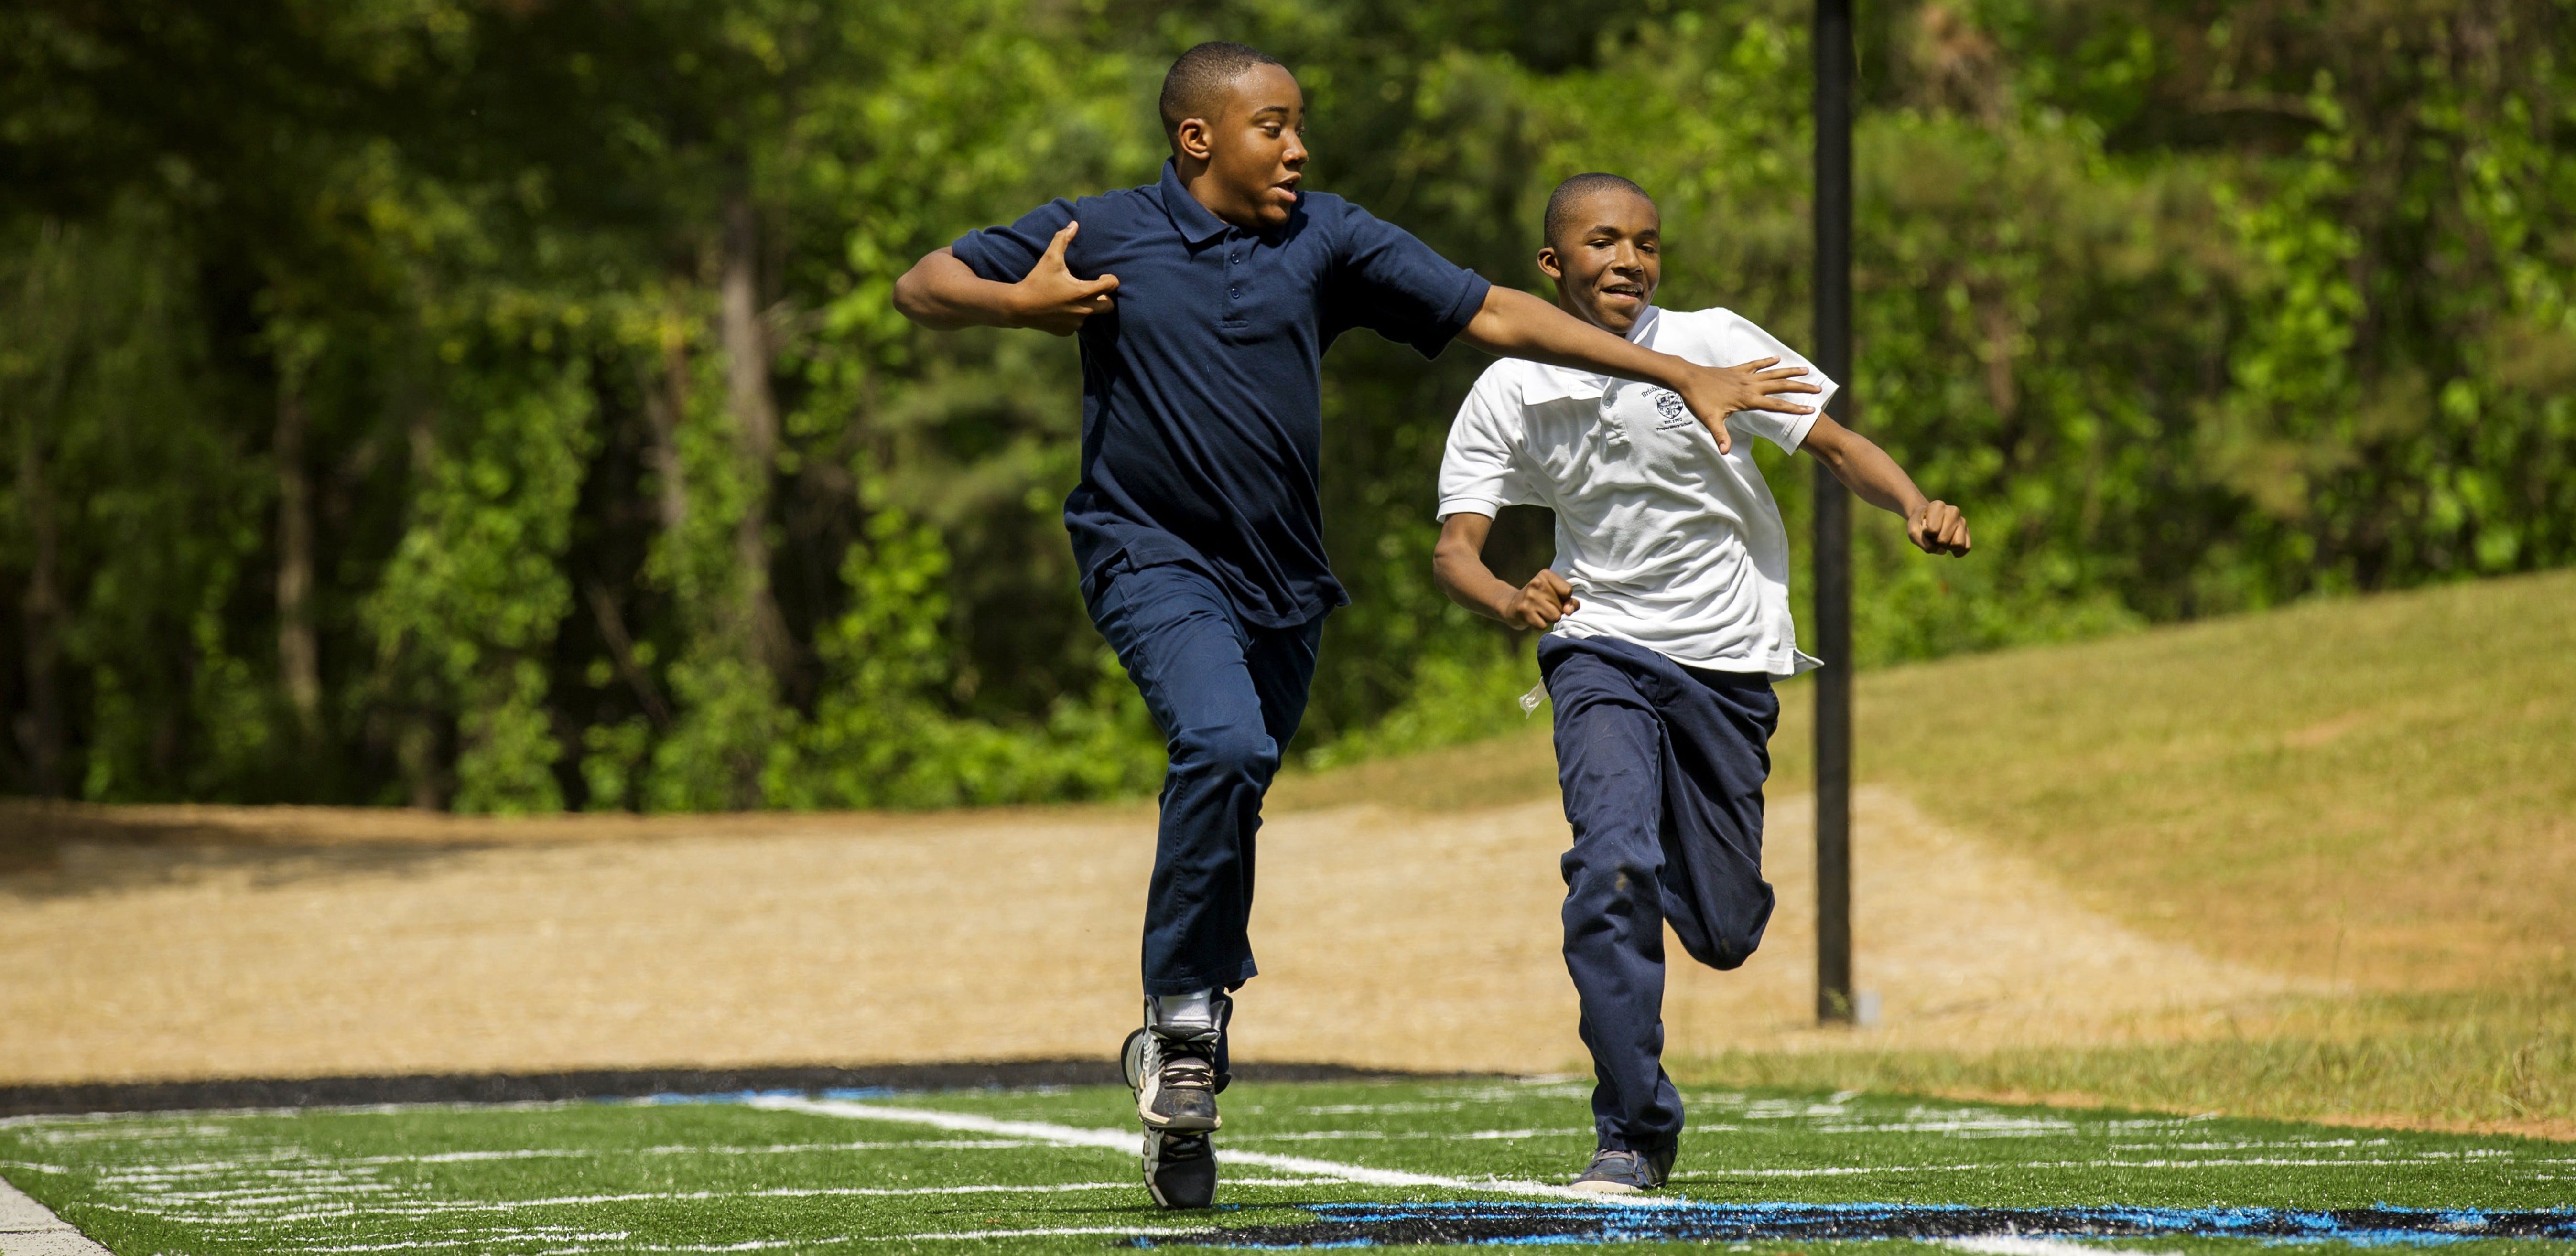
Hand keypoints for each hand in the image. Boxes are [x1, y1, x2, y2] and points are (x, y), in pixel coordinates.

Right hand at [1009, 222, 1118, 335]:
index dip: (1110, 279)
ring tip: (1074, 297)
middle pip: (1109, 306)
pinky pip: (1077, 324)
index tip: (1101, 276)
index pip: (1112, 286)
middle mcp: (1083, 310)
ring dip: (1088, 307)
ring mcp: (1075, 323)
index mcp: (1083, 291)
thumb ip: (1063, 239)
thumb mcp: (1050, 258)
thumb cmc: (1036, 280)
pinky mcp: (1067, 331)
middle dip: (1105, 297)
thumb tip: (1074, 224)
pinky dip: (1073, 316)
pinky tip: (1062, 308)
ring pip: (1092, 315)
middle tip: (1093, 289)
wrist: (1018, 307)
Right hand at [1501, 569, 1579, 629]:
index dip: (1565, 599)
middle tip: (1543, 605)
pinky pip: (1543, 625)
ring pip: (1555, 617)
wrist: (1512, 606)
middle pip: (1562, 606)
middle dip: (1556, 610)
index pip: (1568, 591)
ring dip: (1549, 618)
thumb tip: (1569, 611)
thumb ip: (1569, 601)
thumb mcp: (1555, 594)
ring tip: (1539, 611)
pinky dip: (1540, 624)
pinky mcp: (1524, 610)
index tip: (1553, 597)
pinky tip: (1532, 617)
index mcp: (1545, 574)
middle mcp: (1536, 583)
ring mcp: (1529, 597)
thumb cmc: (1540, 600)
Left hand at [1672, 357, 1821, 453]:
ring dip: (1789, 372)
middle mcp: (1750, 386)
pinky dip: (1767, 361)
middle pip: (1780, 386)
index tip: (1811, 409)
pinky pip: (1756, 364)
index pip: (1776, 405)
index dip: (1794, 408)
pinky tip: (1777, 358)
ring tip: (1806, 371)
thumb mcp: (1710, 420)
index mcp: (1747, 399)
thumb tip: (1725, 452)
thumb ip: (1721, 436)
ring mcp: (1744, 376)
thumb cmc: (1699, 400)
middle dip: (1800, 388)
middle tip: (1818, 389)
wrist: (1687, 378)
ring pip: (1772, 372)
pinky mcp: (1737, 369)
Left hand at [1908, 499, 1971, 555]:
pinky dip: (1957, 551)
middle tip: (1932, 534)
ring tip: (1941, 538)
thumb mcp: (1913, 532)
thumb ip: (1924, 543)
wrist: (1926, 521)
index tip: (1925, 526)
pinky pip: (1966, 547)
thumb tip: (1943, 551)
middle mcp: (1953, 510)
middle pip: (1944, 539)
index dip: (1926, 533)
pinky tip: (1949, 546)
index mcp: (1937, 506)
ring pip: (1958, 544)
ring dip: (1947, 546)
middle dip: (1936, 541)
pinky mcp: (1967, 530)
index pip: (1932, 530)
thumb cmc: (1919, 525)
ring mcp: (1962, 520)